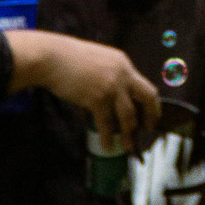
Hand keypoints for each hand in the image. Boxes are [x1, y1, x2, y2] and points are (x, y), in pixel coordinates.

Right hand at [7, 30, 160, 150]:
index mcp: (123, 63)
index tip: (149, 113)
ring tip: (128, 146)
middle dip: (151, 114)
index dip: (149, 101)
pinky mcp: (98, 98)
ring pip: (128, 115)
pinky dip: (107, 137)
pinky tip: (107, 146)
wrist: (53, 58)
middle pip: (147, 96)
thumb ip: (104, 80)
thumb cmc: (69, 60)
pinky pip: (106, 123)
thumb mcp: (97, 63)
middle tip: (148, 128)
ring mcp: (112, 87)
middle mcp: (123, 74)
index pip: (143, 84)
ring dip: (128, 133)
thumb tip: (101, 106)